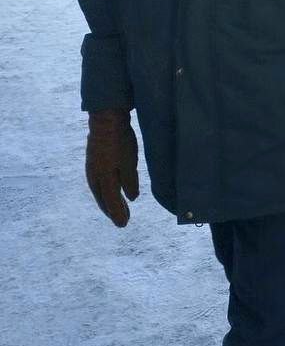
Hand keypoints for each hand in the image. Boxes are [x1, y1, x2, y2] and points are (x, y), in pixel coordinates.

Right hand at [85, 109, 139, 226]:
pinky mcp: (94, 162)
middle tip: (123, 221)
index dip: (117, 213)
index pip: (110, 201)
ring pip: (100, 191)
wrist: (105, 121)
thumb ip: (130, 182)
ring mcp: (92, 169)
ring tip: (118, 209)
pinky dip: (106, 191)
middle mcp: (95, 176)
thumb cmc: (119, 142)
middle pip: (103, 199)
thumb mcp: (129, 163)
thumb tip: (131, 198)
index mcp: (103, 178)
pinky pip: (99, 183)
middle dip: (113, 211)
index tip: (123, 224)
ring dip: (109, 202)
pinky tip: (111, 191)